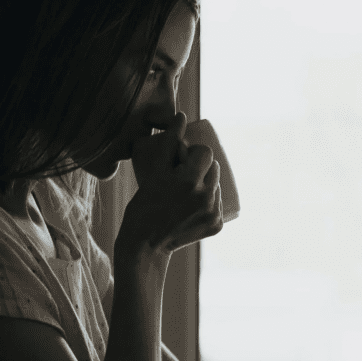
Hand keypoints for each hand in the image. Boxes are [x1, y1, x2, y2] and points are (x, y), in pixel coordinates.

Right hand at [118, 112, 223, 254]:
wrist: (145, 244)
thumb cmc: (143, 205)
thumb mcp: (153, 172)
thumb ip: (167, 143)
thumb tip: (182, 115)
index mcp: (189, 181)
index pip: (205, 153)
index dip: (193, 153)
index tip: (181, 160)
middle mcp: (206, 197)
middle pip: (214, 168)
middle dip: (200, 168)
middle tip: (182, 175)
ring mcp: (214, 213)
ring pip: (217, 185)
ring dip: (206, 183)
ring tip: (187, 190)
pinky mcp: (217, 225)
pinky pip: (218, 203)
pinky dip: (209, 201)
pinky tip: (194, 205)